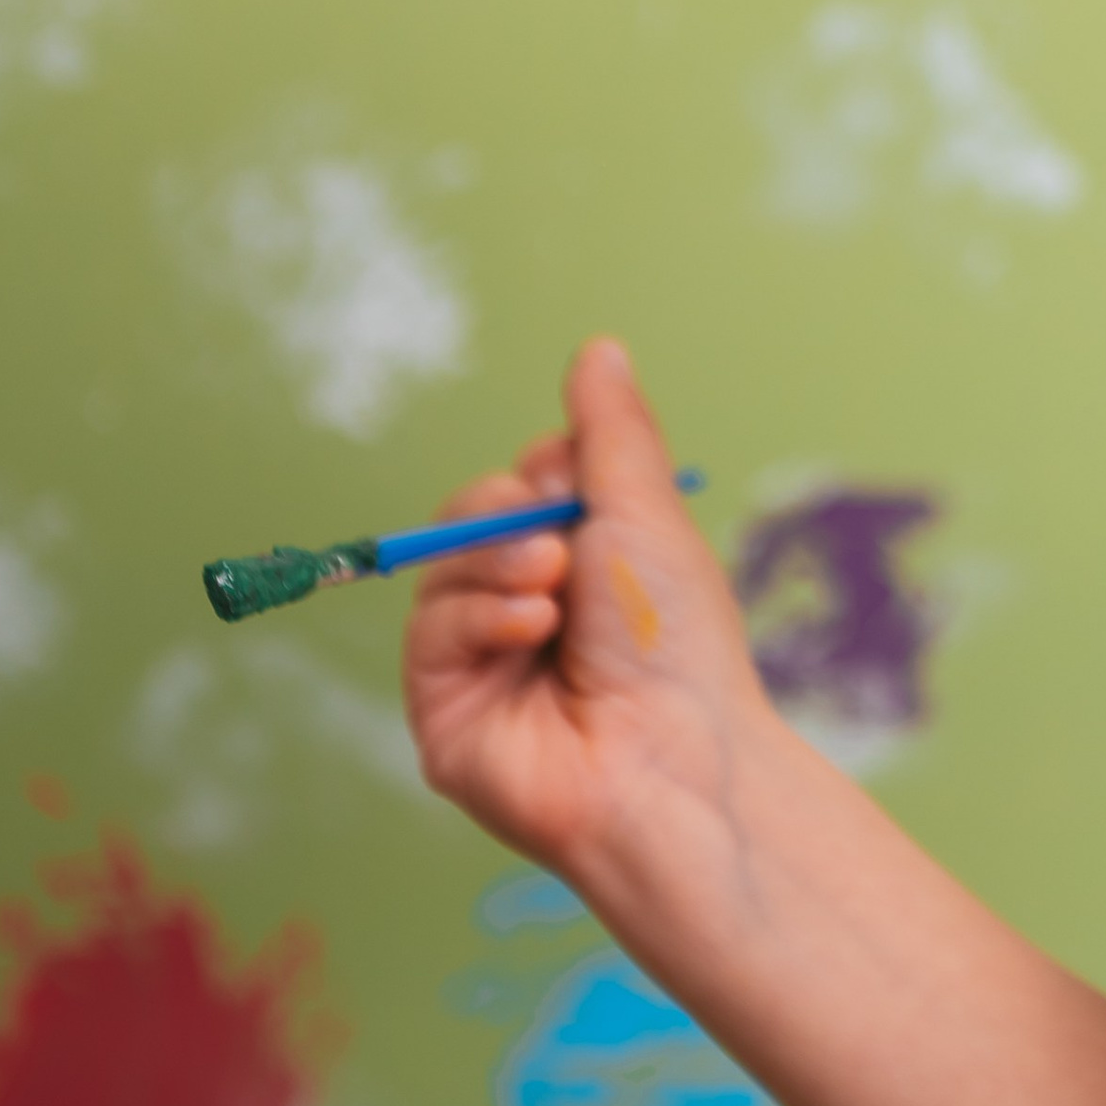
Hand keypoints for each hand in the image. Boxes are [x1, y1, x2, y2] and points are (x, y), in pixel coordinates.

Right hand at [402, 337, 774, 897]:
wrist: (672, 757)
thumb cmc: (676, 643)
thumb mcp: (645, 514)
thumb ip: (611, 430)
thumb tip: (598, 348)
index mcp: (581, 562)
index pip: (522, 481)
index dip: (541, 469)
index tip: (574, 479)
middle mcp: (526, 607)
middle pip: (468, 516)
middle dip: (508, 511)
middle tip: (560, 541)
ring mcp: (481, 662)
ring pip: (441, 568)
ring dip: (497, 563)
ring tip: (553, 590)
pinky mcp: (444, 711)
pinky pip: (428, 632)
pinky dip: (478, 617)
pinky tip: (529, 632)